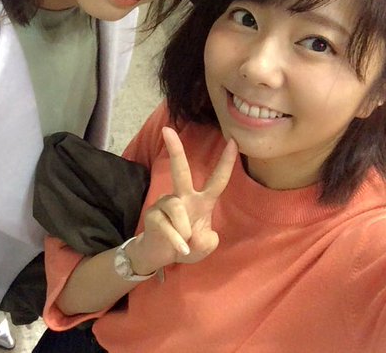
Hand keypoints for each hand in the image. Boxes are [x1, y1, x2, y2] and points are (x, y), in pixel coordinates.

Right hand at [128, 127, 237, 273]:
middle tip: (166, 129)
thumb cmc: (186, 245)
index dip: (226, 162)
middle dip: (175, 150)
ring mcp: (166, 204)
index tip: (233, 141)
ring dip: (184, 231)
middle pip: (181, 171)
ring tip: (185, 244)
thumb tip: (200, 233)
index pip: (217, 180)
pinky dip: (176, 241)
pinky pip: (167, 226)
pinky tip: (180, 249)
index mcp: (202, 201)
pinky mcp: (153, 214)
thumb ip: (208, 241)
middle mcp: (183, 197)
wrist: (160, 256)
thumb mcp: (204, 247)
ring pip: (176, 208)